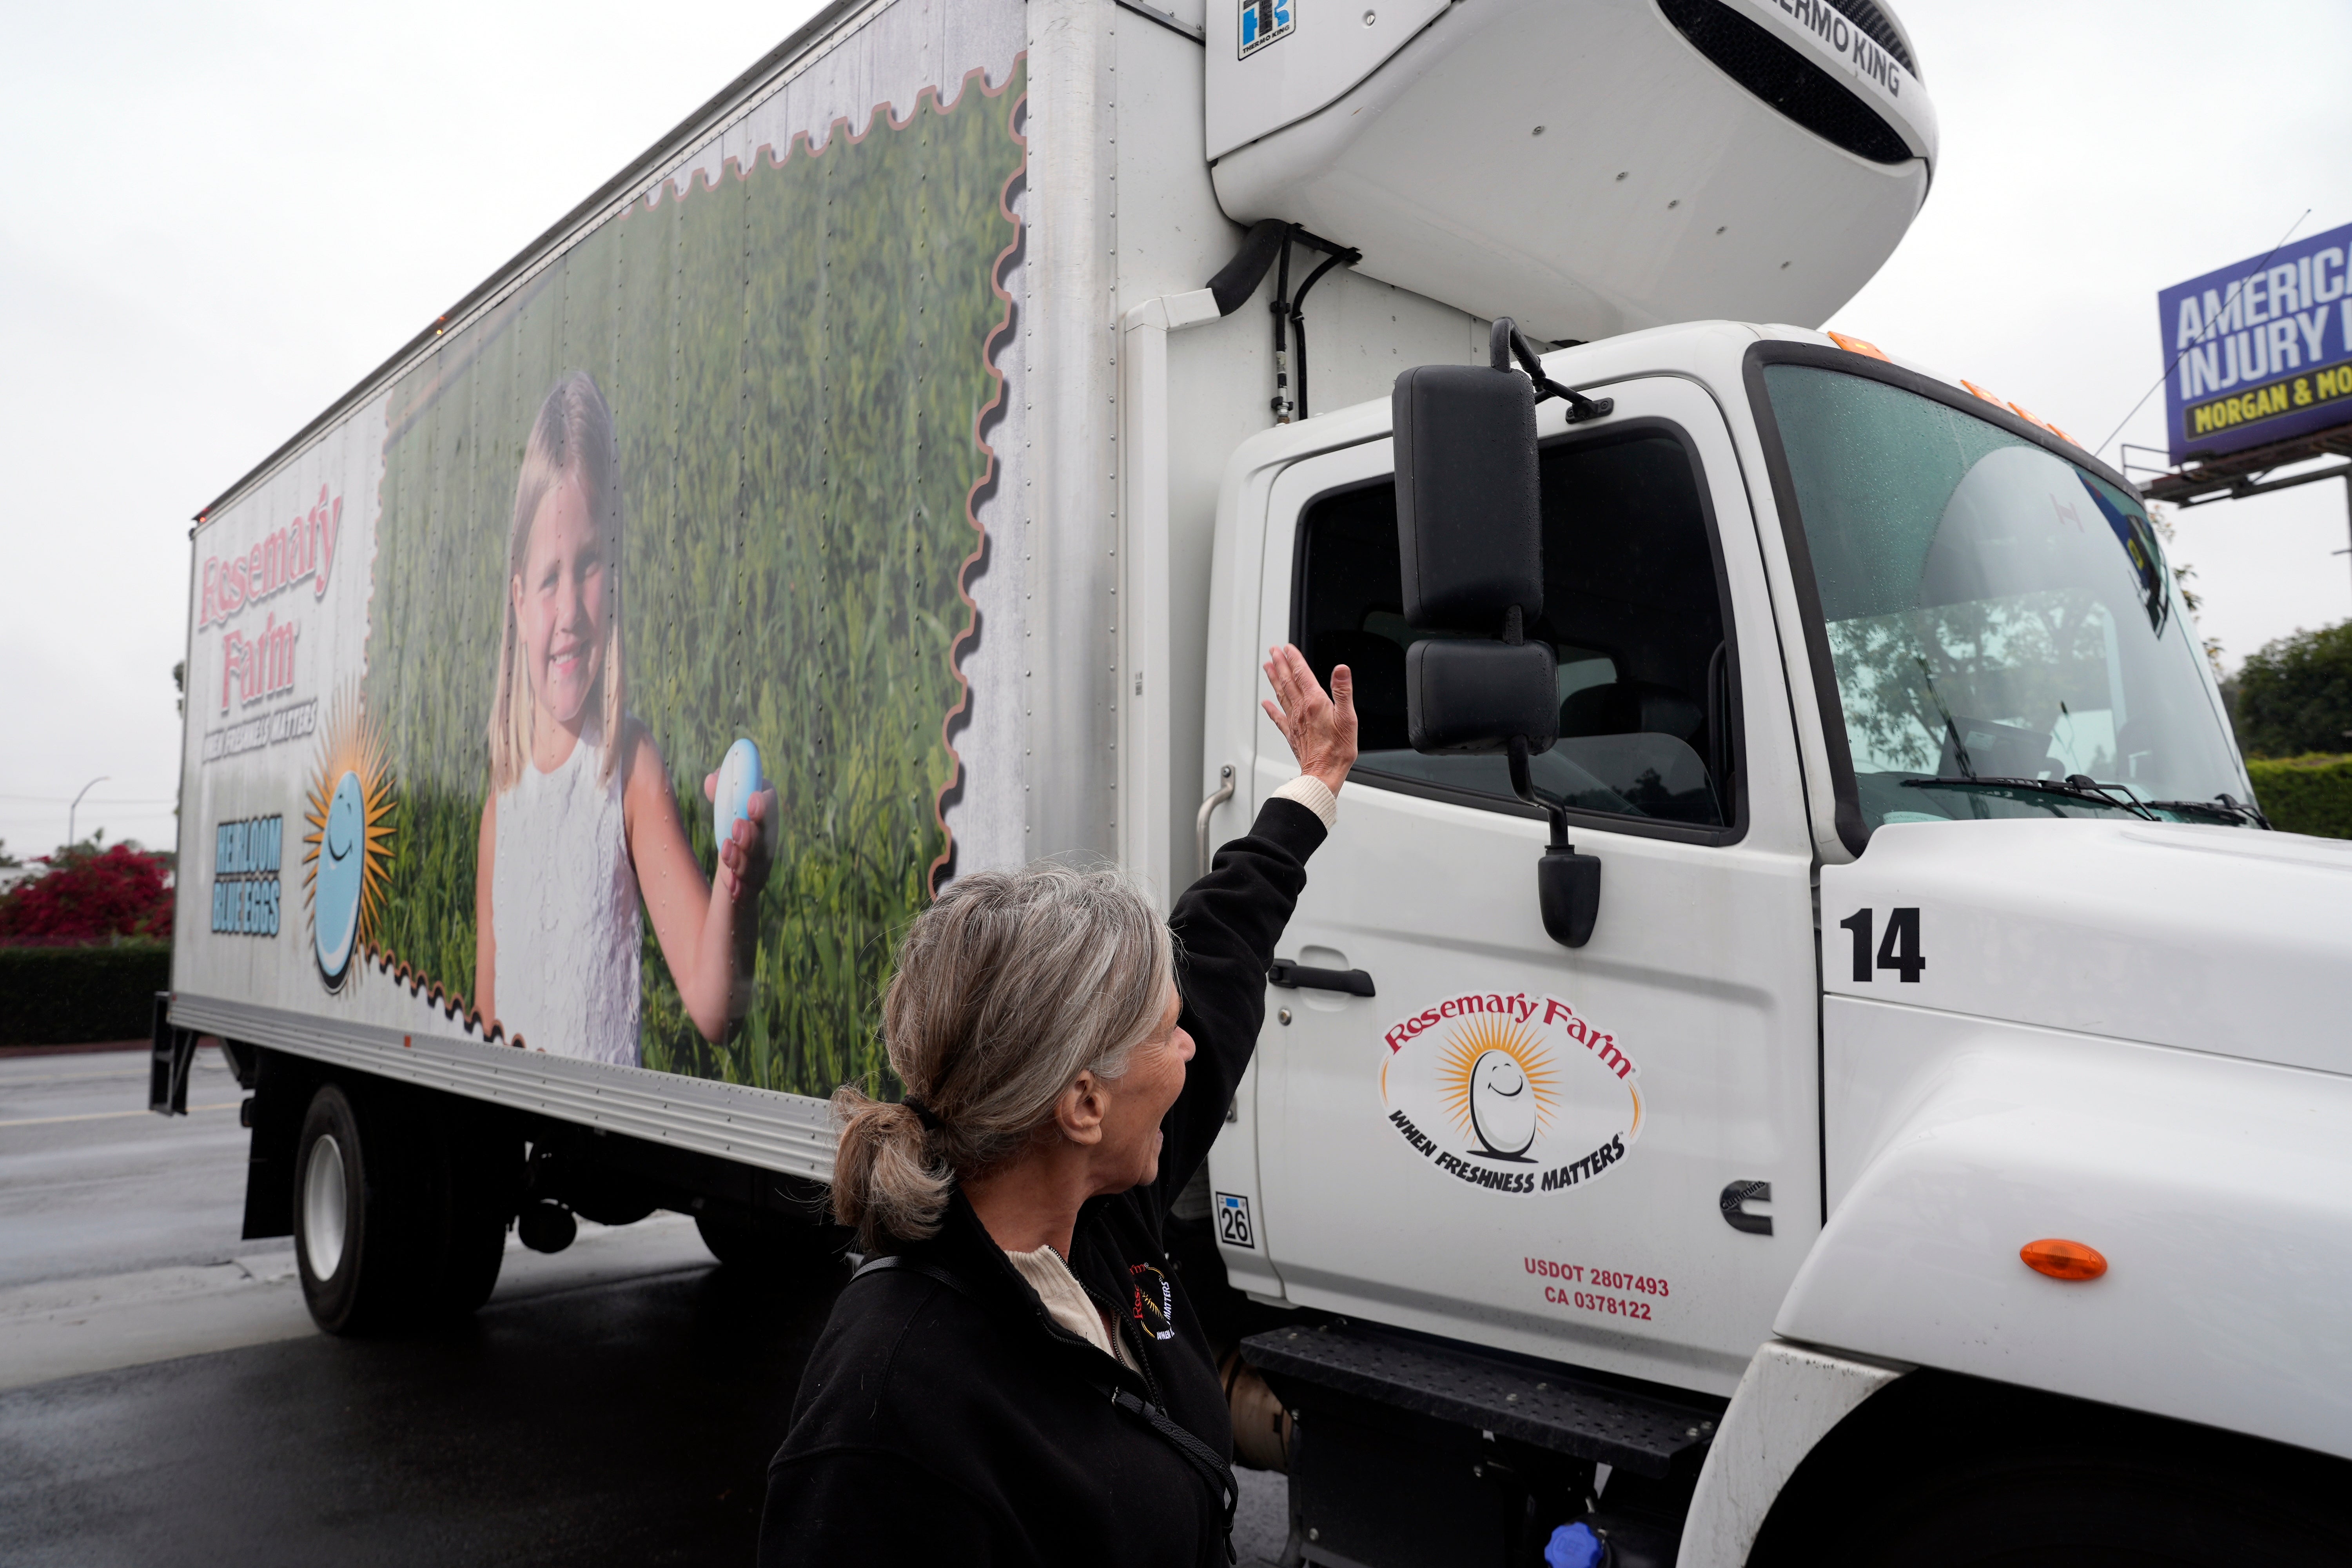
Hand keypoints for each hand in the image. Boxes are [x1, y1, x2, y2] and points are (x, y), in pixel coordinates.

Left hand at [701, 776, 776, 904]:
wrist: (734, 895)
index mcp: (762, 828)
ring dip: (743, 858)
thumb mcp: (727, 821)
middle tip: (739, 823)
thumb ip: (722, 798)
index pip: (769, 812)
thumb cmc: (734, 848)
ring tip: (727, 848)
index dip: (765, 804)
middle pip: (765, 841)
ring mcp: (757, 875)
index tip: (752, 797)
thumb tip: (712, 778)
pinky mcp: (746, 897)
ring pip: (755, 868)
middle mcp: (765, 851)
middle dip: (754, 831)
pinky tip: (730, 884)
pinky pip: (745, 896)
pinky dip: (739, 889)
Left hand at [1261, 643, 1356, 795]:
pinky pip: (1278, 718)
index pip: (1302, 674)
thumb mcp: (1348, 718)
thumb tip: (1341, 669)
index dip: (1295, 659)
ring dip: (1274, 679)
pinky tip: (1265, 703)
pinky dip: (1271, 708)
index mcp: (1315, 703)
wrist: (1324, 774)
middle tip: (1273, 651)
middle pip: (1288, 681)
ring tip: (1267, 667)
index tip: (1288, 648)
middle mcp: (1301, 710)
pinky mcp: (1292, 735)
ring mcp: (1294, 722)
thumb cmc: (1338, 750)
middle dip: (1280, 664)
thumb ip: (1343, 691)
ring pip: (1281, 694)